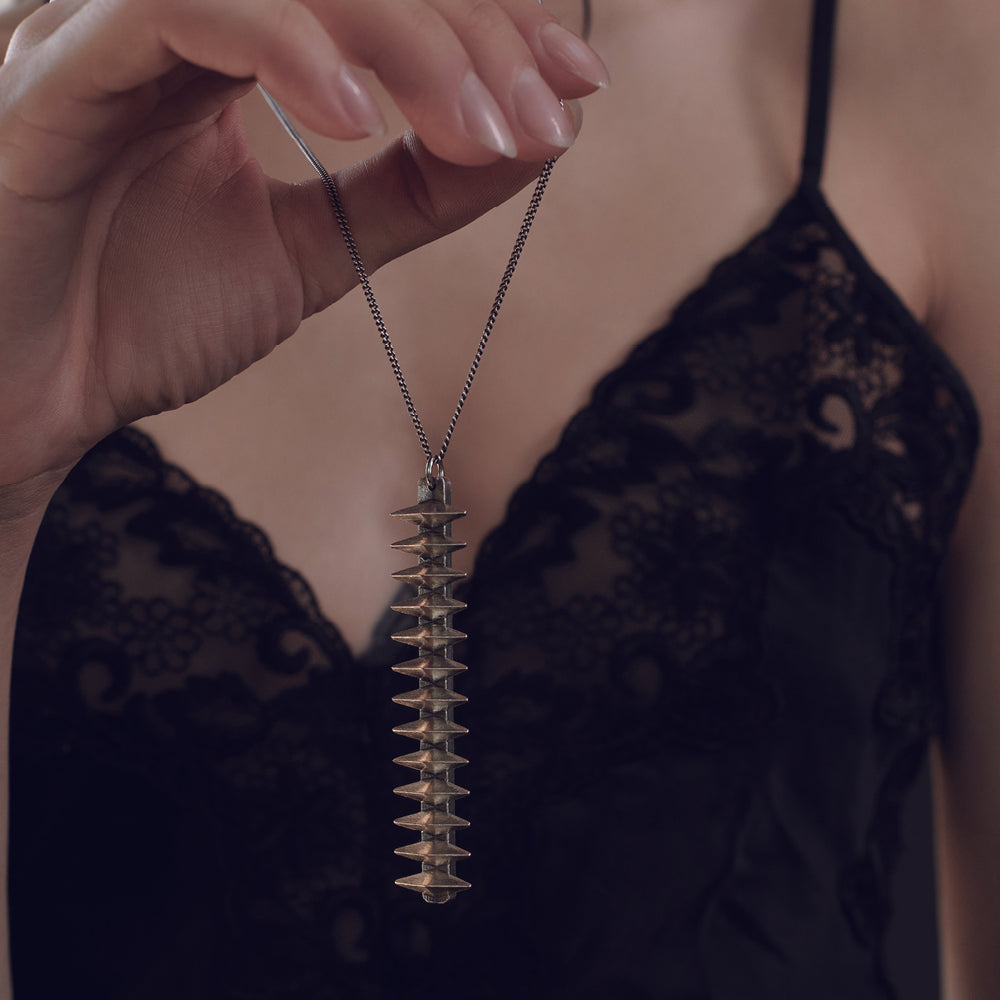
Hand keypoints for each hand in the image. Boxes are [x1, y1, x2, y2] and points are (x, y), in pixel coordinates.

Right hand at [0, 0, 604, 499]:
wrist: (23, 401)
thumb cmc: (136, 320)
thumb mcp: (311, 254)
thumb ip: (411, 196)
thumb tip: (532, 141)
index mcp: (227, 43)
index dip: (488, 20)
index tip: (574, 85)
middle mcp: (166, 15)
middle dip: (470, 26)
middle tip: (545, 110)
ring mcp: (100, 27)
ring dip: (404, 36)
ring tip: (482, 128)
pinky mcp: (52, 71)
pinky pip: (175, 8)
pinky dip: (282, 44)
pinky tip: (359, 118)